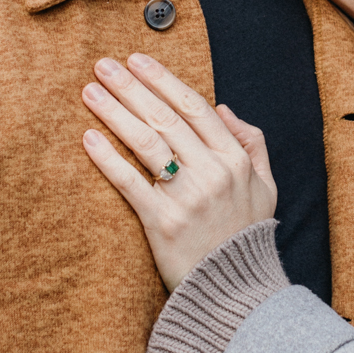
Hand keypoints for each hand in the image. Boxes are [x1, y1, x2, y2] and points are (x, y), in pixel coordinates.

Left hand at [82, 53, 277, 289]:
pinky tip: (88, 138)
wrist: (237, 292)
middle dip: (131, 87)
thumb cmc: (246, 235)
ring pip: (146, 143)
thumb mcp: (265, 186)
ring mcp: (187, 197)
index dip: (163, 80)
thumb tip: (222, 109)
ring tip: (90, 92)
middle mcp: (212, 172)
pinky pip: (130, 183)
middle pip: (165, 118)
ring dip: (115, 112)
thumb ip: (251, 143)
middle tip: (103, 65)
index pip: (194, 107)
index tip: (137, 60)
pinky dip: (108, 158)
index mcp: (234, 158)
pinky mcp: (162, 223)